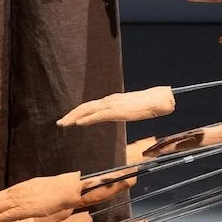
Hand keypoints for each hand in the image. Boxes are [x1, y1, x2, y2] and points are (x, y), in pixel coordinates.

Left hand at [56, 86, 175, 127]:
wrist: (161, 98)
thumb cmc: (151, 103)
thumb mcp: (136, 109)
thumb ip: (129, 110)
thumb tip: (129, 112)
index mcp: (114, 101)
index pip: (92, 106)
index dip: (80, 112)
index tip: (69, 118)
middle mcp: (111, 101)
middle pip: (86, 107)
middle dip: (72, 114)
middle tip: (60, 122)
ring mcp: (114, 104)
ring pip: (88, 110)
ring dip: (74, 117)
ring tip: (63, 123)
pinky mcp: (118, 110)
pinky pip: (99, 115)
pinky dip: (86, 119)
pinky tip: (78, 123)